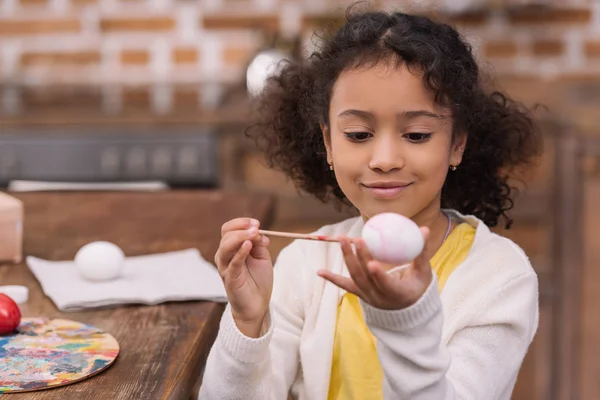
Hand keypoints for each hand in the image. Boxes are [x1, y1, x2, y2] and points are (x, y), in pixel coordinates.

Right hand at [215, 218, 272, 336]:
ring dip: (240, 237)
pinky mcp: (230, 278)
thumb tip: (257, 231)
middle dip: (242, 228)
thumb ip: (258, 243)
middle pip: (226, 234)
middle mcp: (225, 256)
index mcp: (232, 248)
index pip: (229, 229)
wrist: (257, 304)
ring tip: (254, 234)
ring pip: (225, 246)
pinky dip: (240, 252)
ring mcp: (225, 267)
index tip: (257, 224)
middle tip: (257, 228)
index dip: (241, 223)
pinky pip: (232, 263)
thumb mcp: (261, 256)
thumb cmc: (258, 280)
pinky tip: (248, 245)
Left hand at [317, 227, 431, 309]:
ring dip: (348, 259)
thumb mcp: (424, 272)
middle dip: (360, 259)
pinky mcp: (360, 294)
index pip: (388, 286)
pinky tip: (320, 271)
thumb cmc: (417, 286)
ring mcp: (368, 297)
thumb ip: (422, 251)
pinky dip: (332, 278)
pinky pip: (346, 285)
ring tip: (343, 240)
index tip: (372, 263)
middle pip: (367, 278)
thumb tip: (424, 229)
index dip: (379, 276)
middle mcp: (380, 298)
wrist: (407, 309)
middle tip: (356, 239)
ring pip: (355, 278)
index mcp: (399, 294)